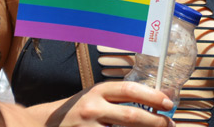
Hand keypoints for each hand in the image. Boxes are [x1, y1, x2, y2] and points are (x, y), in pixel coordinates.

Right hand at [31, 81, 174, 126]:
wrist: (43, 124)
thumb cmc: (78, 109)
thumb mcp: (96, 96)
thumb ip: (119, 98)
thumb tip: (155, 100)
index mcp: (98, 91)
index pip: (130, 90)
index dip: (152, 96)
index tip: (169, 103)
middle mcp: (92, 108)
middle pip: (130, 116)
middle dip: (154, 122)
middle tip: (169, 125)